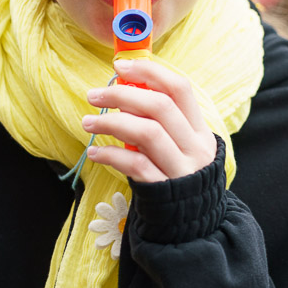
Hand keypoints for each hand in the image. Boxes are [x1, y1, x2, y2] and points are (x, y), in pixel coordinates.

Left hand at [82, 58, 217, 182]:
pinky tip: (95, 152)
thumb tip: (126, 86)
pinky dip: (111, 154)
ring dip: (112, 122)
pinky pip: (135, 164)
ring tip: (88, 122)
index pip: (180, 89)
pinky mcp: (163, 189)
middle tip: (94, 95)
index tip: (120, 66)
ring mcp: (181, 168)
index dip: (150, 72)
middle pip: (160, 107)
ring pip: (148, 133)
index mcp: (199, 130)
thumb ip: (161, 120)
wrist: (189, 222)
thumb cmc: (176, 173)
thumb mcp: (180, 145)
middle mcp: (195, 147)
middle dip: (122, 95)